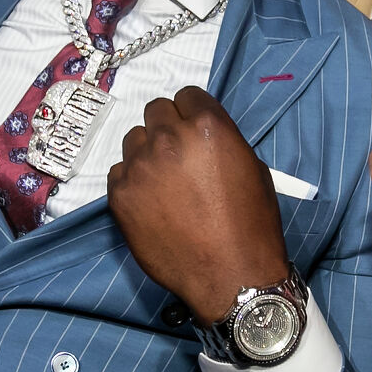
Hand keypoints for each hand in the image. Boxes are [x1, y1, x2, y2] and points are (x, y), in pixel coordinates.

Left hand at [107, 87, 288, 323]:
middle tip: (179, 157)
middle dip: (168, 128)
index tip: (193, 130)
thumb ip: (223, 142)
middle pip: (156, 111)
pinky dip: (132, 182)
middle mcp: (169, 138)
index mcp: (207, 126)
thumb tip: (202, 138)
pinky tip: (151, 204)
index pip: (187, 95)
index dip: (192, 113)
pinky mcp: (120, 195)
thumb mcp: (253, 169)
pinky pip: (118, 173)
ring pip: (134, 140)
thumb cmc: (250, 225)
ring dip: (147, 153)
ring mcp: (140, 167)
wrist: (230, 275)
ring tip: (164, 183)